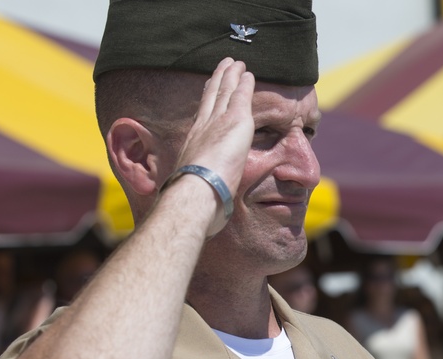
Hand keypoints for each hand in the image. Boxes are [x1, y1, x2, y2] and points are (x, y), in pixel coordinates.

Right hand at [173, 58, 255, 236]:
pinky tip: (249, 73)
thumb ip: (199, 192)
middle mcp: (202, 128)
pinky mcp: (235, 122)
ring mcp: (218, 123)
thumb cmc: (193, 203)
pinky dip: (244, 83)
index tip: (210, 89)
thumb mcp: (194, 193)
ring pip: (225, 92)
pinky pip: (241, 96)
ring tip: (237, 64)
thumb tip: (202, 211)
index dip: (207, 101)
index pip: (203, 117)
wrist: (194, 195)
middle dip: (218, 81)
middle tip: (223, 67)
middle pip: (211, 98)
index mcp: (194, 143)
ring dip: (231, 76)